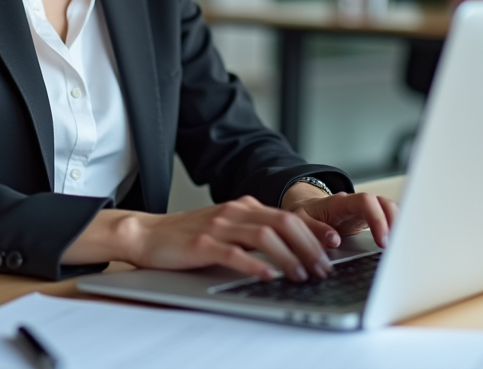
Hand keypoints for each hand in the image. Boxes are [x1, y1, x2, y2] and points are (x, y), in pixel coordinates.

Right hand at [63, 196, 337, 281]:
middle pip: (284, 222)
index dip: (315, 232)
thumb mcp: (227, 227)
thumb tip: (291, 247)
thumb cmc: (188, 236)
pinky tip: (268, 276)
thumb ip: (253, 231)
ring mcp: (219, 225)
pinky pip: (235, 253)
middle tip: (323, 268)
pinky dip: (256, 264)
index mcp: (244, 206)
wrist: (148, 234)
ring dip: (290, 257)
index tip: (334, 247)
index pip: (289, 215)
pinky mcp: (203, 242)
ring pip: (265, 235)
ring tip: (302, 275)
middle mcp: (235, 211)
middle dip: (310, 247)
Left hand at [281, 188, 397, 250]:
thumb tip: (334, 240)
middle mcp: (356, 204)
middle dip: (395, 223)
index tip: (381, 241)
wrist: (307, 209)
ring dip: (399, 226)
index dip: (377, 219)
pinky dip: (397, 229)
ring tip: (400, 247)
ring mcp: (366, 210)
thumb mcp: (302, 221)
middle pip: (384, 203)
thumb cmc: (306, 215)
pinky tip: (399, 244)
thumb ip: (315, 230)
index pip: (366, 202)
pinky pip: (389, 218)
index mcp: (340, 202)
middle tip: (395, 247)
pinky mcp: (370, 219)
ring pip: (390, 209)